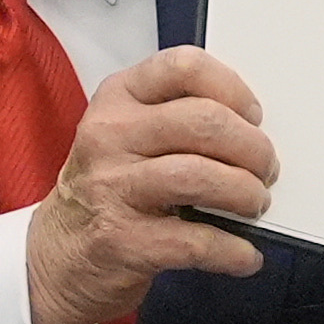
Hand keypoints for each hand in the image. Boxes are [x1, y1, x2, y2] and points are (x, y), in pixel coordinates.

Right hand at [20, 49, 277, 323]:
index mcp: (118, 98)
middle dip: (252, 148)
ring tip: (254, 205)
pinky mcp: (123, 240)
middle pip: (204, 122)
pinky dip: (233, 250)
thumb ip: (177, 119)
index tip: (253, 117)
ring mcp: (112, 187)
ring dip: (246, 194)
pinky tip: (244, 254)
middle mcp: (110, 136)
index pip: (184, 67)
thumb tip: (253, 133)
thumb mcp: (127, 136)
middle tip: (265, 170)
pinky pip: (195, 241)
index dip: (233, 89)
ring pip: (201, 176)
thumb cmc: (109, 189)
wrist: (58, 256)